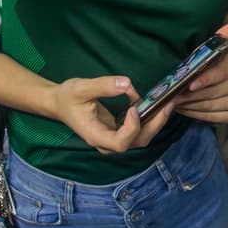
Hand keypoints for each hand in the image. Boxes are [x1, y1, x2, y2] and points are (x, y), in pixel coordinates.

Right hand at [52, 75, 172, 153]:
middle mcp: (107, 141)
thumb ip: (102, 86)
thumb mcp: (80, 88)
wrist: (60, 103)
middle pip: (137, 142)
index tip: (134, 109)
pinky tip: (155, 101)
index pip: (119, 143)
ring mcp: (114, 137)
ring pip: (141, 138)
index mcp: (95, 135)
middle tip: (167, 104)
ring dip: (156, 121)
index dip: (131, 129)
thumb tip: (126, 83)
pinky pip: (139, 129)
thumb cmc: (67, 98)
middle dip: (155, 124)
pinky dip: (150, 117)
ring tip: (167, 102)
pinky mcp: (120, 130)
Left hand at [170, 23, 227, 123]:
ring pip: (211, 106)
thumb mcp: (209, 53)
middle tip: (173, 96)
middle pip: (213, 93)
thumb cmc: (209, 66)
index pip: (220, 73)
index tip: (189, 85)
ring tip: (176, 102)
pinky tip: (186, 109)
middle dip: (190, 96)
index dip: (205, 80)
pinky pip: (213, 118)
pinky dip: (196, 115)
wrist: (221, 83)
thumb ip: (219, 39)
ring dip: (190, 106)